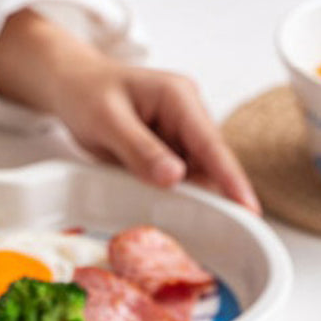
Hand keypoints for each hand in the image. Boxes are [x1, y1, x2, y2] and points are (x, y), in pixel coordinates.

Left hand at [0, 10, 260, 213]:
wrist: (71, 86)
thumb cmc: (86, 93)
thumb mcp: (107, 119)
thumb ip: (139, 148)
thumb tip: (174, 177)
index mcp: (178, 97)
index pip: (211, 143)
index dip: (231, 178)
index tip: (249, 208)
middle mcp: (188, 116)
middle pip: (211, 164)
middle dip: (217, 197)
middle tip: (228, 234)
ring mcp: (181, 136)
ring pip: (198, 177)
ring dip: (195, 201)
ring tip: (201, 230)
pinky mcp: (171, 153)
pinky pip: (182, 181)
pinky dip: (179, 200)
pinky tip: (177, 217)